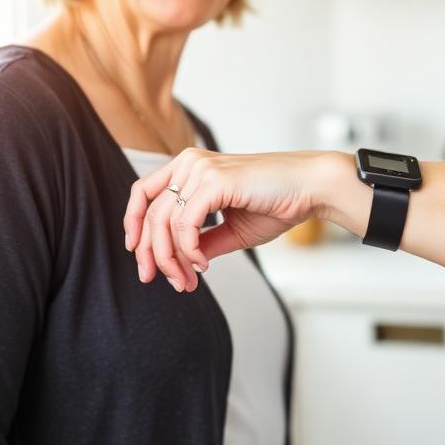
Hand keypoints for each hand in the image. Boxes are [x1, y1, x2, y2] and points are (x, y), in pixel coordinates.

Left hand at [124, 148, 327, 291]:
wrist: (310, 189)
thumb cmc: (277, 203)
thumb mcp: (231, 229)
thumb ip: (202, 241)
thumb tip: (178, 263)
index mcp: (190, 166)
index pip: (144, 193)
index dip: (133, 225)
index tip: (138, 255)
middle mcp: (189, 163)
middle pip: (150, 214)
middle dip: (151, 254)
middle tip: (163, 282)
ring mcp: (200, 169)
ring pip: (164, 223)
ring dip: (172, 260)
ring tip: (187, 282)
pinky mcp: (215, 181)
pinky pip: (185, 226)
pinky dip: (189, 251)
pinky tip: (203, 266)